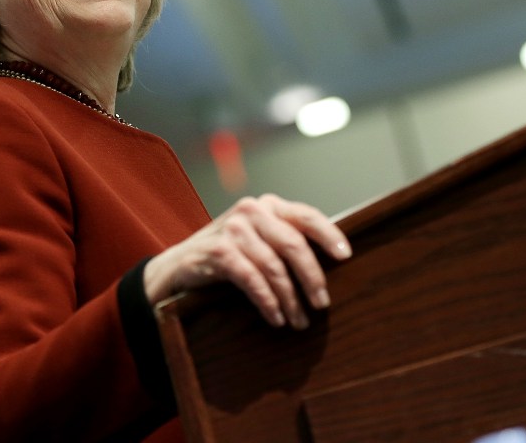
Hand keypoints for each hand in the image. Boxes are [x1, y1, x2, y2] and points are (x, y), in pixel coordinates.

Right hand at [144, 194, 351, 328]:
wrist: (179, 265)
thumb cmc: (228, 255)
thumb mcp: (258, 239)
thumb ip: (285, 240)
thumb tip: (332, 262)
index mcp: (267, 205)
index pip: (306, 216)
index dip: (329, 235)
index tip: (346, 256)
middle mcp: (251, 210)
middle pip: (293, 244)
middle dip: (312, 278)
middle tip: (322, 304)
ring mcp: (233, 229)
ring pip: (274, 267)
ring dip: (290, 299)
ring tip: (299, 321)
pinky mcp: (218, 252)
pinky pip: (252, 280)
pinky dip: (268, 302)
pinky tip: (275, 318)